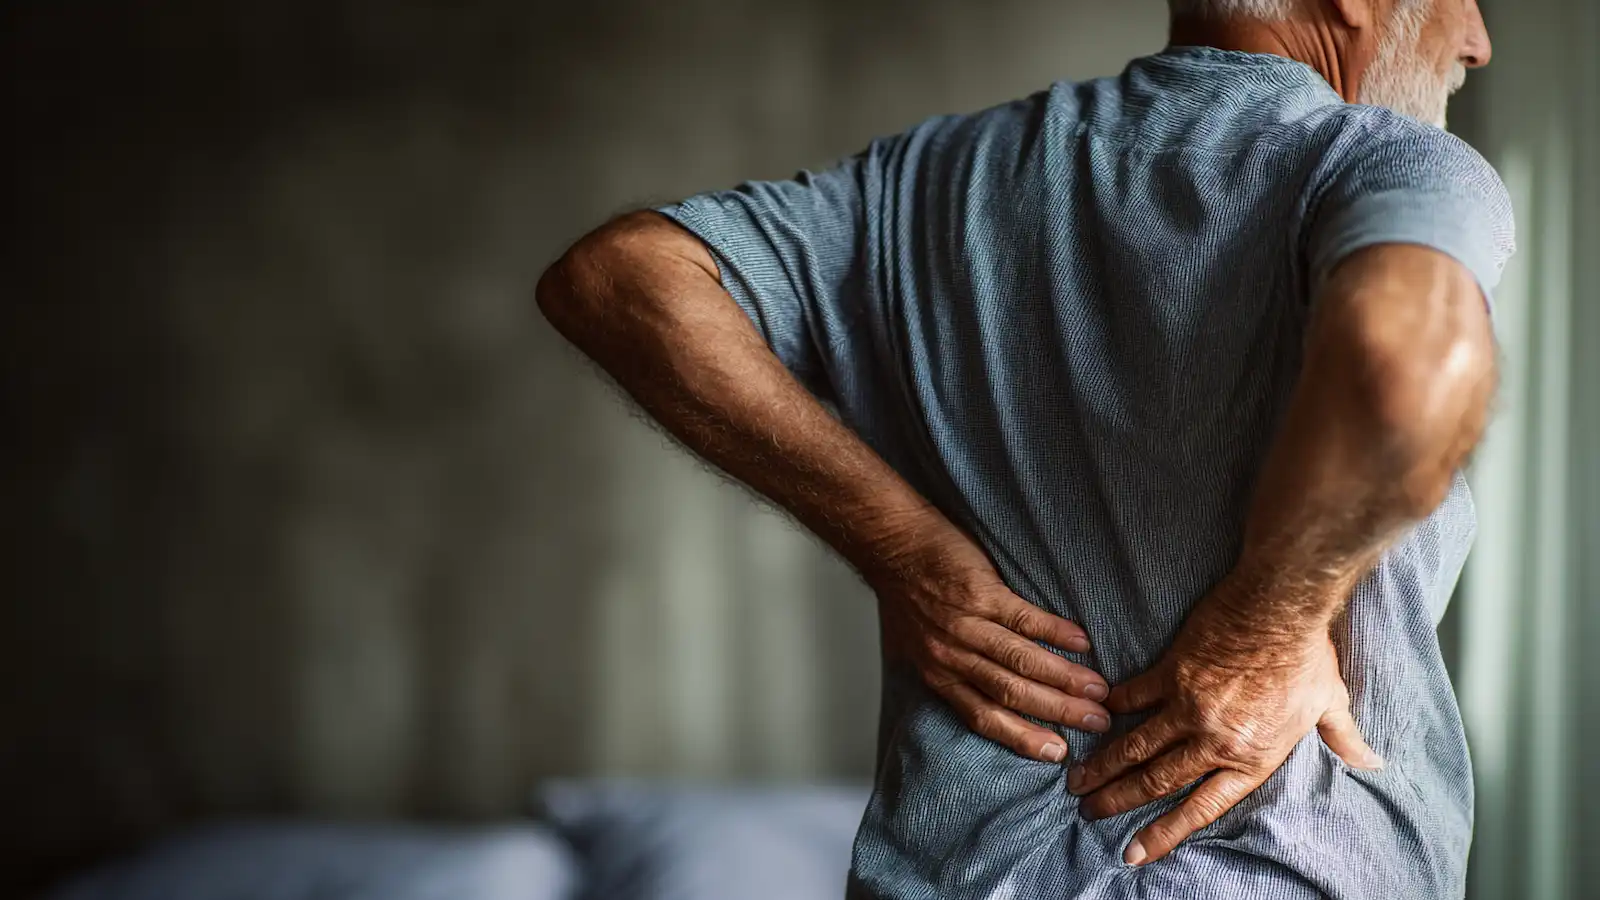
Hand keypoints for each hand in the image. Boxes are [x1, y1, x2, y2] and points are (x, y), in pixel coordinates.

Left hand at [869, 532, 1110, 763]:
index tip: (1057, 753)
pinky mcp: (980, 591)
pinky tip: (1081, 642)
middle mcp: (951, 655)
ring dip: (1063, 677)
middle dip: (1058, 711)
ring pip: (1021, 660)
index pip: (983, 716)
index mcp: (938, 674)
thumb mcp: (916, 647)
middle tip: (1097, 721)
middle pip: (1011, 693)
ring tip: (1098, 689)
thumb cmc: (906, 596)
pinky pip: (1024, 618)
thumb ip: (949, 674)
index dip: (1022, 736)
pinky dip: (1055, 631)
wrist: (892, 544)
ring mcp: (967, 624)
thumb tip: (987, 699)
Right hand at [1067, 589, 1382, 865]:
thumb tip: (1372, 763)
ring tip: (1076, 779)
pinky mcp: (1170, 671)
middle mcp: (1214, 740)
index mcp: (1251, 757)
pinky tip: (1092, 716)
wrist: (1280, 605)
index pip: (1199, 808)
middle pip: (1156, 781)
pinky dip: (1111, 708)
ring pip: (1136, 746)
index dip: (1164, 833)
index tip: (1133, 851)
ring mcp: (1187, 706)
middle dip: (1118, 801)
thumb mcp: (1331, 703)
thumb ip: (1343, 738)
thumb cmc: (1307, 655)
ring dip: (1103, 766)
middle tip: (1089, 812)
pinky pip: (1133, 696)